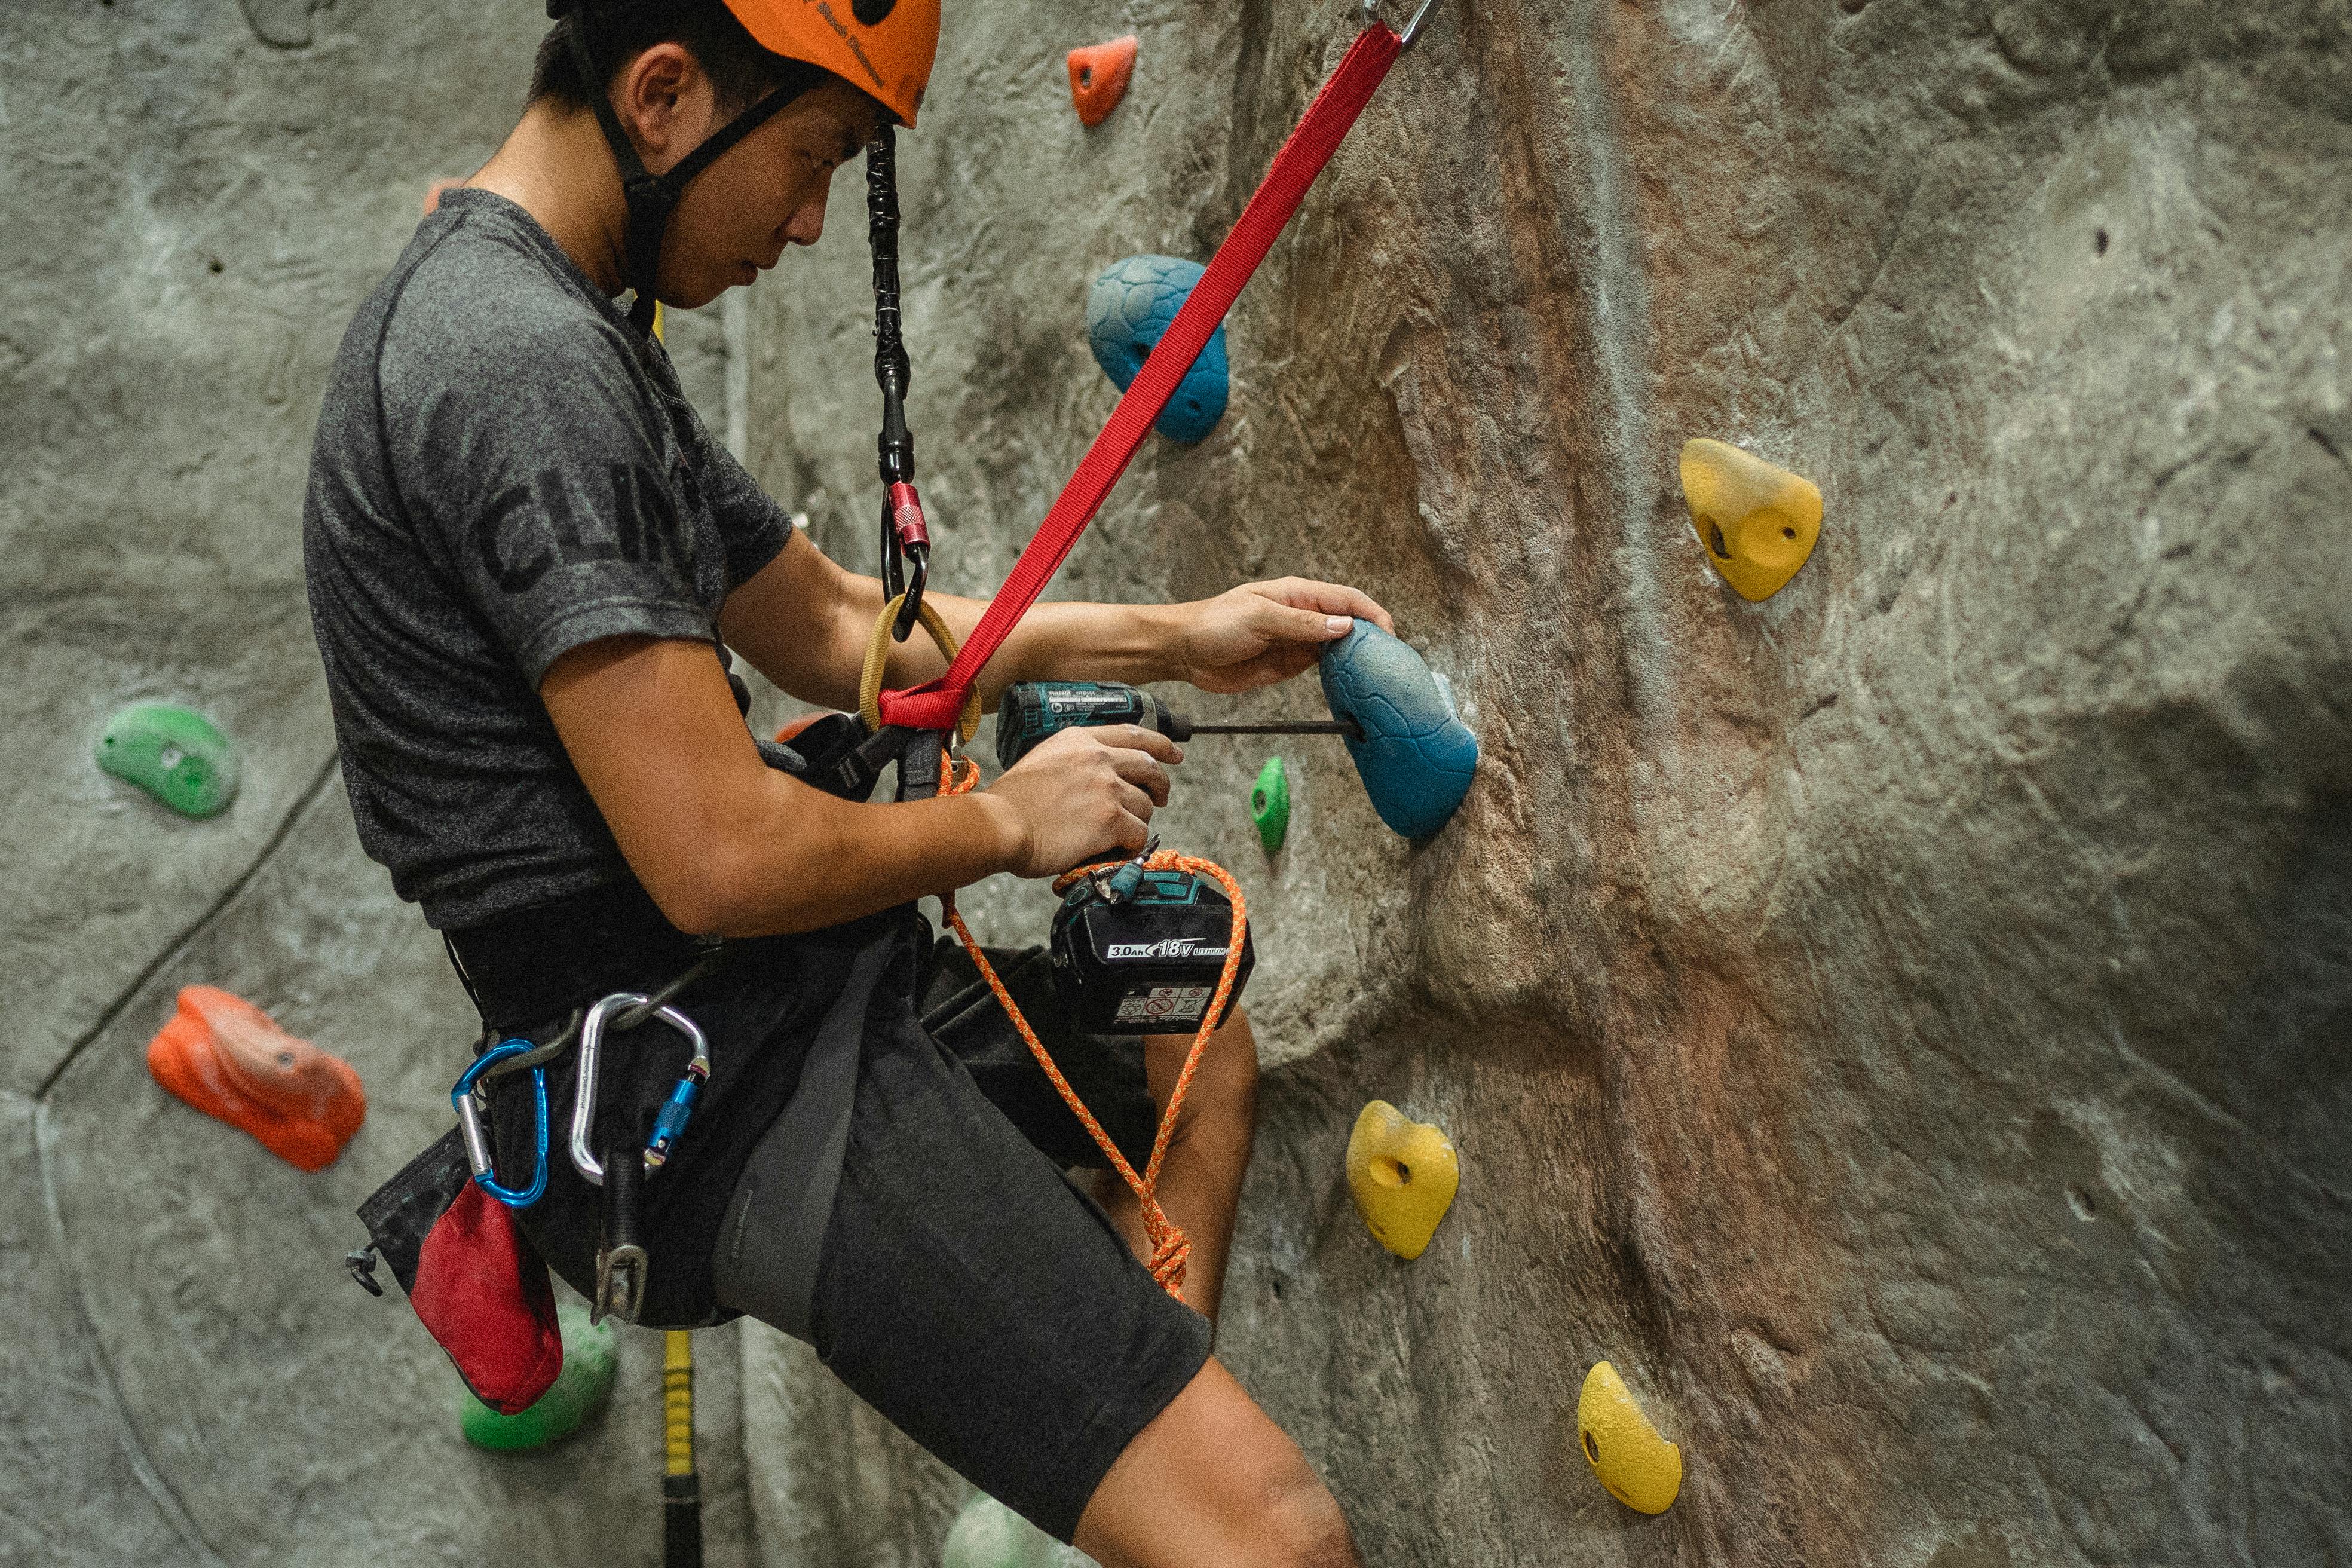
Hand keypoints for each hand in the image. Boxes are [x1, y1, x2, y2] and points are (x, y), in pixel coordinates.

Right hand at [983, 725, 1182, 877]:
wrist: (1000, 824)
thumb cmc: (1011, 802)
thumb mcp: (1042, 760)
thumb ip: (1073, 762)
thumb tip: (1096, 778)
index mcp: (1080, 739)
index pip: (1133, 733)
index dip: (1160, 744)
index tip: (1174, 753)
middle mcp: (1098, 757)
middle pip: (1150, 766)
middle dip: (1161, 784)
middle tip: (1160, 798)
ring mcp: (1107, 787)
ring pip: (1146, 804)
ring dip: (1138, 820)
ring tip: (1119, 833)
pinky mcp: (1110, 818)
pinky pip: (1139, 832)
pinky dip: (1131, 844)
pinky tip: (1115, 848)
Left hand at [1171, 578, 1394, 694]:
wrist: (1184, 651)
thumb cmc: (1215, 624)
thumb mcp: (1260, 618)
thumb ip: (1303, 624)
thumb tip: (1345, 627)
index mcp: (1298, 594)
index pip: (1347, 600)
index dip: (1373, 614)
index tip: (1390, 635)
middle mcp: (1303, 615)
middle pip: (1349, 623)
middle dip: (1372, 638)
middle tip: (1390, 663)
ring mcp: (1298, 640)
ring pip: (1339, 647)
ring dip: (1358, 659)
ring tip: (1378, 677)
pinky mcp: (1290, 664)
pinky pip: (1322, 667)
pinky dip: (1339, 674)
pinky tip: (1351, 685)